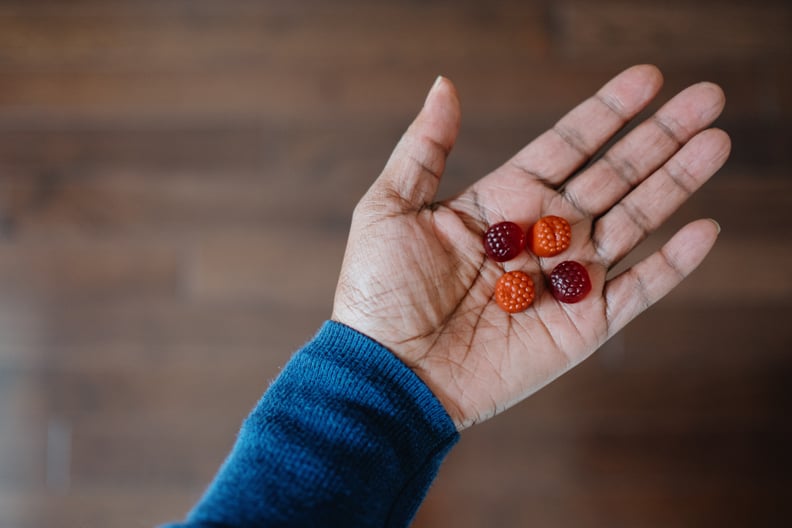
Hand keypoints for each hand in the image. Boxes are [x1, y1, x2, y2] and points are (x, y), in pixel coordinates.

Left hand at [332, 66, 729, 429]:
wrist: (390, 373)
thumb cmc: (379, 293)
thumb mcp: (390, 207)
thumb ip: (425, 147)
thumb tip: (445, 85)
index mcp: (503, 201)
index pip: (568, 145)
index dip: (608, 112)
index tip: (648, 79)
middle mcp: (542, 234)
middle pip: (613, 176)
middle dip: (660, 137)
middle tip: (706, 97)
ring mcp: (565, 280)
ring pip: (634, 221)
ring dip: (676, 182)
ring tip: (715, 142)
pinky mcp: (580, 326)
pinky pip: (637, 291)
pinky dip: (673, 264)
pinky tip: (704, 228)